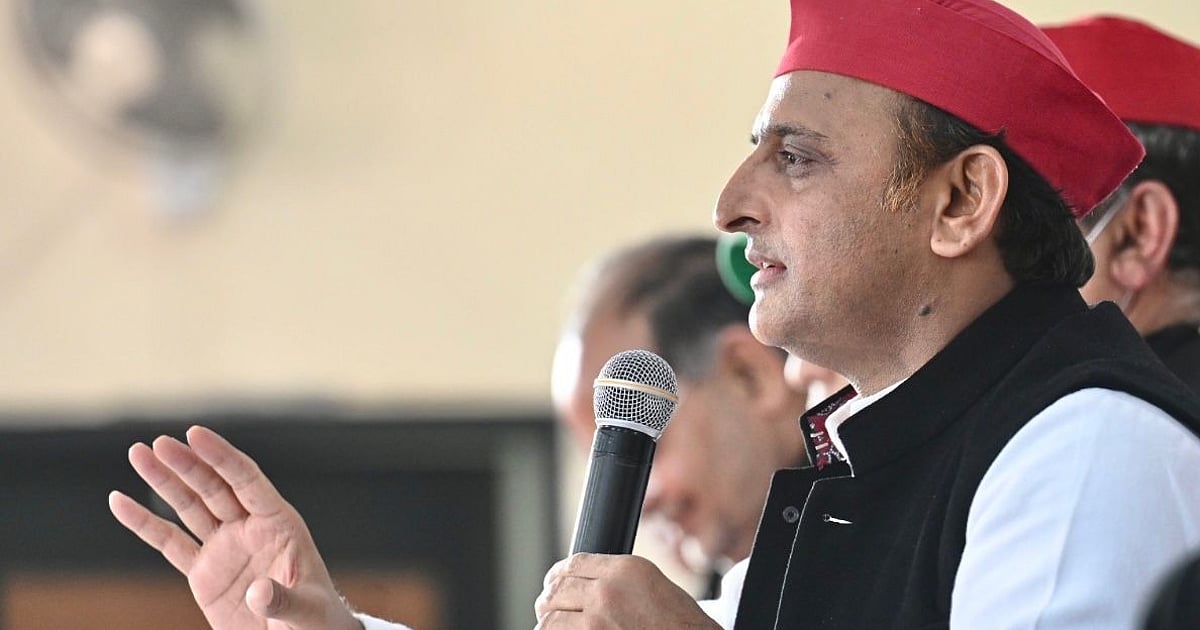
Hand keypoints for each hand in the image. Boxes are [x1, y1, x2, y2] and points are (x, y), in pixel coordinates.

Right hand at [108, 425, 361, 629]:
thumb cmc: (315, 620)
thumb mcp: (305, 612)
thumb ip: (283, 601)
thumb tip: (259, 592)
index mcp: (279, 524)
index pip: (247, 480)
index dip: (221, 457)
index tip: (195, 434)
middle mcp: (250, 528)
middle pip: (214, 488)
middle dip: (188, 464)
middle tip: (159, 443)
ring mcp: (224, 547)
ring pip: (189, 507)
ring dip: (164, 481)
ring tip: (138, 453)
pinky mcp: (203, 572)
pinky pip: (169, 543)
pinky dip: (144, 523)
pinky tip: (120, 501)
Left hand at [535, 553, 720, 628]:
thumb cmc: (680, 622)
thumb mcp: (652, 583)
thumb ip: (618, 578)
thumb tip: (585, 582)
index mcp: (625, 568)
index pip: (574, 563)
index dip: (557, 573)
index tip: (553, 581)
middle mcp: (608, 590)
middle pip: (558, 588)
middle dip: (548, 598)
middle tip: (546, 606)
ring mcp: (598, 621)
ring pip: (551, 617)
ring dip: (548, 621)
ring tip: (550, 623)